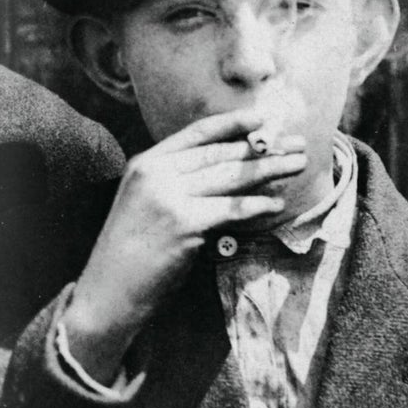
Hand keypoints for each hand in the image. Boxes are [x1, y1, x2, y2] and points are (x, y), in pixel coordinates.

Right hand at [62, 109, 306, 379]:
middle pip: (220, 154)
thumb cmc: (131, 251)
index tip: (263, 118)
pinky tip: (276, 204)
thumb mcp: (145, 202)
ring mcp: (169, 197)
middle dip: (262, 148)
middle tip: (296, 144)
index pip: (197, 134)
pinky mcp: (184, 223)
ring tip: (297, 165)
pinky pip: (231, 208)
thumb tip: (228, 167)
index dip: (232, 123)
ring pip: (230, 177)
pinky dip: (257, 205)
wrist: (110, 289)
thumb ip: (175, 180)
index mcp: (146, 163)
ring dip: (269, 170)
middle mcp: (156, 173)